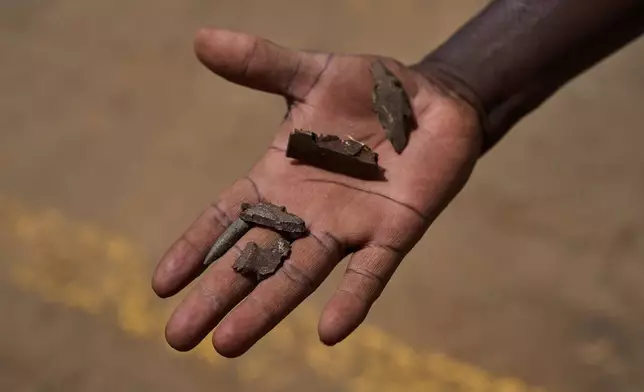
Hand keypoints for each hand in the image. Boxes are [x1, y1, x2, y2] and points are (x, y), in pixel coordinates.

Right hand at [151, 28, 481, 356]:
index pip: (228, 219)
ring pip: (300, 275)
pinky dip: (352, 299)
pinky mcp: (393, 232)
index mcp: (280, 178)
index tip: (161, 285)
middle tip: (178, 337)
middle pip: (254, 260)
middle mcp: (307, 212)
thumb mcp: (311, 74)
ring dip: (266, 308)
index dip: (196, 248)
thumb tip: (200, 40)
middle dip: (218, 296)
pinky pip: (370, 272)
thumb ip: (261, 65)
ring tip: (228, 343)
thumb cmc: (368, 91)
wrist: (431, 101)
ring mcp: (349, 226)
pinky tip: (331, 332)